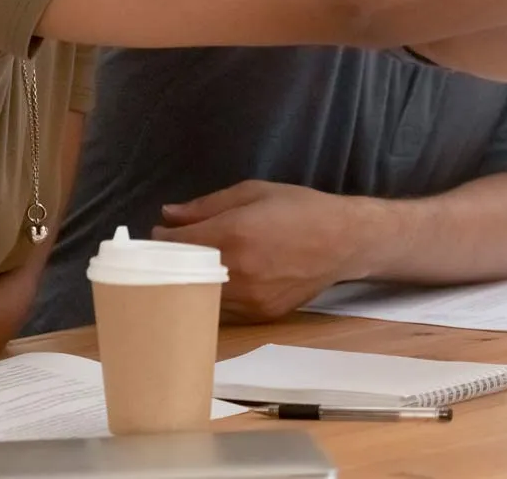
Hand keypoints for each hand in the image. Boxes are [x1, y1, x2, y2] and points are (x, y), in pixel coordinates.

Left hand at [154, 180, 369, 322]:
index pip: (174, 245)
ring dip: (191, 282)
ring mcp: (249, 298)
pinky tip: (223, 281)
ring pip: (199, 296)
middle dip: (171, 263)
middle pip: (181, 274)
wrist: (345, 240)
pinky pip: (223, 309)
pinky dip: (215, 296)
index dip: (161, 239)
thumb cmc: (301, 208)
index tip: (161, 235)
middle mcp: (237, 271)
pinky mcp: (260, 314)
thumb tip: (168, 215)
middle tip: (172, 253)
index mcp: (233, 234)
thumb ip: (207, 205)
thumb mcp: (254, 192)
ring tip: (194, 268)